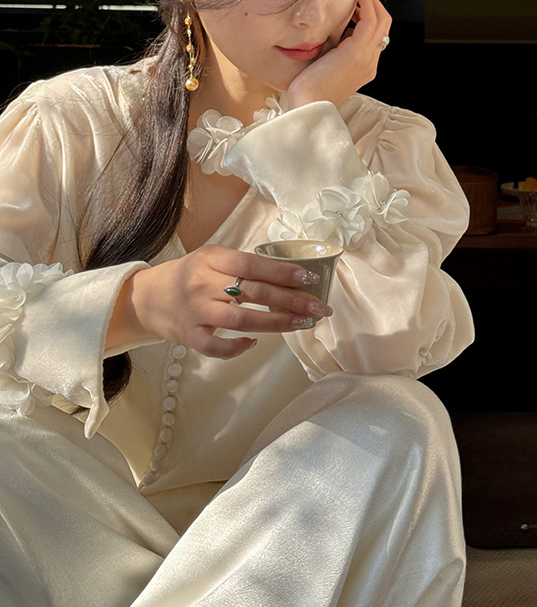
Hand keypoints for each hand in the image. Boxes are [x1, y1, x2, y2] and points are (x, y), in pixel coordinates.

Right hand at [108, 246, 332, 359]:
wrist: (147, 297)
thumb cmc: (188, 276)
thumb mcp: (211, 259)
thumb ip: (242, 265)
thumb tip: (289, 276)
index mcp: (211, 258)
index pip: (252, 264)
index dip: (282, 272)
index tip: (309, 279)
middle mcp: (203, 283)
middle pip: (253, 292)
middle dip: (291, 300)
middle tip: (318, 307)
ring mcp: (195, 311)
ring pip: (241, 320)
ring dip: (276, 323)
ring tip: (301, 323)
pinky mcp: (188, 336)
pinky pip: (216, 346)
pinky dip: (237, 348)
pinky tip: (255, 344)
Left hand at [286, 0, 391, 109]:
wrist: (307, 107)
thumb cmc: (308, 91)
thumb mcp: (324, 66)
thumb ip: (332, 50)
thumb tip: (330, 30)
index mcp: (364, 67)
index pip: (375, 36)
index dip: (369, 15)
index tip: (356, 1)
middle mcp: (370, 62)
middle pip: (384, 26)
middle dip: (374, 4)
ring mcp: (366, 57)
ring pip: (381, 20)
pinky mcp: (357, 52)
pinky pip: (370, 19)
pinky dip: (366, 2)